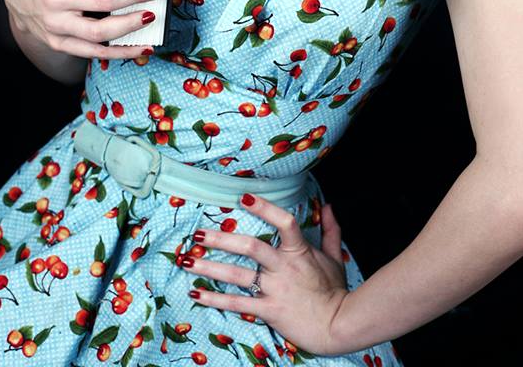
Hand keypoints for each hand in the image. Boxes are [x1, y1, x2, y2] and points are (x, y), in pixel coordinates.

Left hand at [183, 193, 349, 356]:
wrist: (337, 326)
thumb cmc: (335, 290)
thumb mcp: (333, 256)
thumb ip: (330, 229)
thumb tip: (327, 206)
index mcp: (299, 251)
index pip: (284, 222)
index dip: (264, 208)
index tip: (243, 196)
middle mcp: (283, 267)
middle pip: (250, 247)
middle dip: (222, 238)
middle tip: (198, 233)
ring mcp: (274, 289)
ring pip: (237, 275)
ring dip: (209, 267)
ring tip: (186, 260)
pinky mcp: (269, 310)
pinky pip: (238, 303)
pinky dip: (215, 298)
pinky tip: (196, 294)